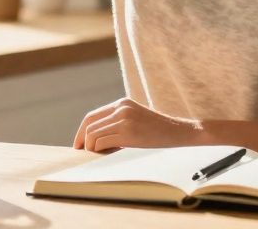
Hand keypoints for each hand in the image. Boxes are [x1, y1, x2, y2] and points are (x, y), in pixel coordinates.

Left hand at [72, 97, 201, 151]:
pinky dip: (99, 150)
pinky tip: (106, 154)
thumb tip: (95, 138)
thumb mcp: (135, 118)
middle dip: (82, 141)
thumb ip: (118, 121)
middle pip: (89, 125)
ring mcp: (124, 120)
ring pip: (93, 135)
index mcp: (122, 103)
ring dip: (91, 147)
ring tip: (98, 154)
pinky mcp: (128, 133)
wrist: (179, 132)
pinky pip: (102, 142)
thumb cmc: (157, 130)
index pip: (92, 116)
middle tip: (82, 152)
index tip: (78, 143)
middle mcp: (121, 108)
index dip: (81, 131)